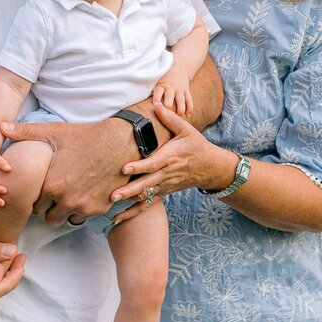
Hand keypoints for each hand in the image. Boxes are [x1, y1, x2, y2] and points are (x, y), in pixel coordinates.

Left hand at [1, 117, 130, 224]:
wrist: (120, 142)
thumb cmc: (86, 136)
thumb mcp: (54, 132)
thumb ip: (25, 133)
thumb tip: (1, 127)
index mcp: (51, 185)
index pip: (35, 206)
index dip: (38, 199)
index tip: (43, 190)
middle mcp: (67, 201)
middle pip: (49, 219)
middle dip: (50, 208)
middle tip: (56, 195)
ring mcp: (85, 207)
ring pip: (67, 220)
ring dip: (66, 211)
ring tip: (70, 194)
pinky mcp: (100, 209)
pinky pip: (85, 217)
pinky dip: (83, 209)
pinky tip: (85, 193)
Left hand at [111, 101, 228, 202]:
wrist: (210, 168)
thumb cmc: (196, 145)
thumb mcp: (187, 130)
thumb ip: (170, 118)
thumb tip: (156, 104)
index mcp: (171, 157)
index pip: (153, 163)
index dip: (139, 167)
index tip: (125, 168)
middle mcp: (167, 173)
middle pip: (147, 183)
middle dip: (129, 190)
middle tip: (113, 195)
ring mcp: (165, 185)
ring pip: (146, 196)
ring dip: (129, 203)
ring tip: (111, 207)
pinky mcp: (164, 192)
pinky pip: (148, 204)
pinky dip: (133, 213)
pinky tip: (117, 218)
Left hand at [152, 68, 193, 116]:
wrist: (178, 70)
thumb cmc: (164, 81)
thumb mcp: (157, 83)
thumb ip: (153, 93)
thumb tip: (143, 105)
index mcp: (161, 86)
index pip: (158, 91)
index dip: (156, 97)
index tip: (155, 104)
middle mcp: (171, 87)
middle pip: (170, 96)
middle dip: (169, 104)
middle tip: (168, 113)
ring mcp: (179, 89)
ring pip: (181, 99)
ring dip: (181, 108)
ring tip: (180, 116)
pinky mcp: (187, 91)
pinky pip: (189, 99)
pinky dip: (189, 107)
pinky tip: (188, 115)